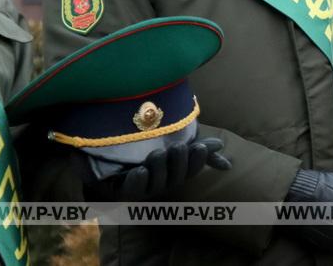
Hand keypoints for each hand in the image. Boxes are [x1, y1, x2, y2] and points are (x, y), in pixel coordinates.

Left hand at [83, 137, 230, 200]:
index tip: (199, 146)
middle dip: (177, 163)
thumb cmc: (145, 144)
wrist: (106, 146)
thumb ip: (200, 150)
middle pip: (174, 178)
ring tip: (155, 154)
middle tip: (176, 147)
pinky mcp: (118, 191)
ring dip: (157, 168)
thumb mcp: (175, 142)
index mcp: (173, 172)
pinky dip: (136, 180)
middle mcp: (158, 183)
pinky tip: (139, 170)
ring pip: (154, 183)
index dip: (197, 161)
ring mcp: (139, 188)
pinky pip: (129, 190)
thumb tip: (226, 161)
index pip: (191, 170)